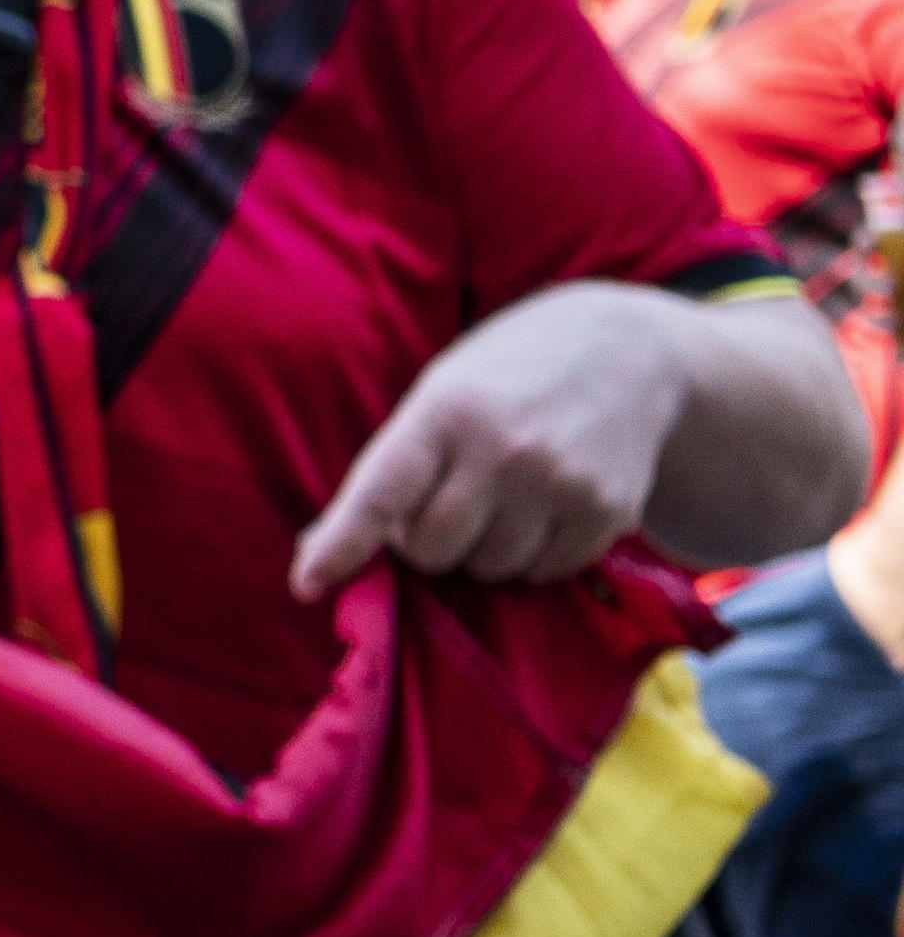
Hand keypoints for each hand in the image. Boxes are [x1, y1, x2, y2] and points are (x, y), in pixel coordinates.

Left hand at [291, 286, 680, 591]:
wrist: (629, 352)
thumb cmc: (507, 376)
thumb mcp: (441, 394)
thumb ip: (390, 469)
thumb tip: (321, 552)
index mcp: (446, 411)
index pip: (382, 494)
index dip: (342, 543)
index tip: (307, 584)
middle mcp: (505, 450)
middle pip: (432, 549)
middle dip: (423, 540)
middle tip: (444, 500)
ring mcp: (563, 483)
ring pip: (488, 568)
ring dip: (480, 549)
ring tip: (501, 496)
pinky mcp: (609, 512)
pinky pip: (545, 572)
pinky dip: (533, 555)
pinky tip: (544, 507)